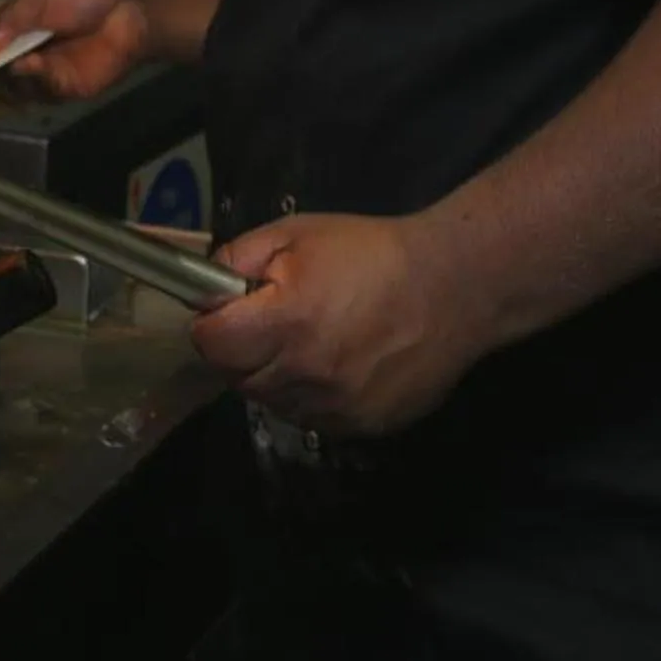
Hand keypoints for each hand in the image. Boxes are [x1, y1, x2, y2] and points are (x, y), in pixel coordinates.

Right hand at [0, 0, 149, 98]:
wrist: (131, 8)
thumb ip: (10, 15)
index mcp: (22, 16)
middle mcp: (30, 44)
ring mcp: (47, 67)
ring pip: (13, 81)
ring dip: (8, 72)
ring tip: (12, 58)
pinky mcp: (66, 86)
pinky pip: (40, 91)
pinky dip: (33, 80)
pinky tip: (33, 64)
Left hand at [189, 213, 488, 436]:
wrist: (455, 287)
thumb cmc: (372, 253)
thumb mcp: (297, 234)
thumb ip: (238, 259)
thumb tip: (205, 289)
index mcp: (286, 323)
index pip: (211, 345)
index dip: (211, 325)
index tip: (227, 312)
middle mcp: (306, 374)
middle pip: (237, 378)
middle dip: (240, 351)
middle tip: (269, 324)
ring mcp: (336, 407)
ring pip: (272, 402)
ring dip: (274, 377)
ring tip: (307, 342)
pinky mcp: (362, 426)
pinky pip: (311, 418)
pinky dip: (310, 397)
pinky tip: (335, 364)